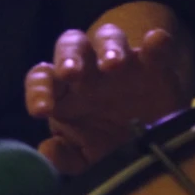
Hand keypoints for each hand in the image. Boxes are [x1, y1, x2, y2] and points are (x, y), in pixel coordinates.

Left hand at [25, 17, 191, 174]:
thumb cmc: (107, 141)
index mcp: (63, 90)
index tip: (41, 111)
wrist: (153, 135)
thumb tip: (48, 151)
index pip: (41, 78)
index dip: (38, 91)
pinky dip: (156, 42)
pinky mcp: (155, 64)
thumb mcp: (86, 156)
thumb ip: (66, 158)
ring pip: (107, 37)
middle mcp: (88, 69)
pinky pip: (155, 47)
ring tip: (113, 65)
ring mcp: (121, 62)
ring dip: (108, 47)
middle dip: (68, 57)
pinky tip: (156, 42)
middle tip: (71, 73)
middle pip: (69, 46)